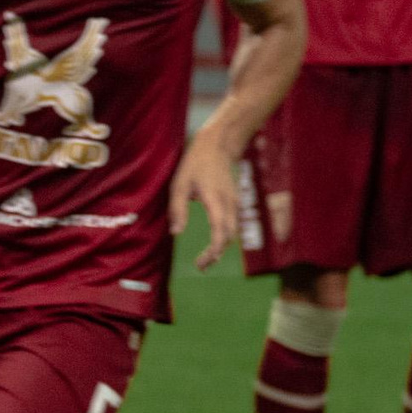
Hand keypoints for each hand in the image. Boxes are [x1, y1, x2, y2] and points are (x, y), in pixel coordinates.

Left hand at [167, 134, 239, 272]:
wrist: (218, 146)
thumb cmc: (195, 165)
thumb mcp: (179, 184)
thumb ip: (178, 209)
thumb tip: (176, 234)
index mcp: (215, 200)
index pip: (220, 232)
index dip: (213, 251)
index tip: (201, 263)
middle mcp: (230, 204)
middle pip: (229, 237)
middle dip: (217, 254)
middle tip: (200, 266)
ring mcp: (235, 203)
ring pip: (233, 232)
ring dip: (221, 248)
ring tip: (205, 260)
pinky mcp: (235, 203)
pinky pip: (233, 225)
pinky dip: (225, 238)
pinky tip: (214, 245)